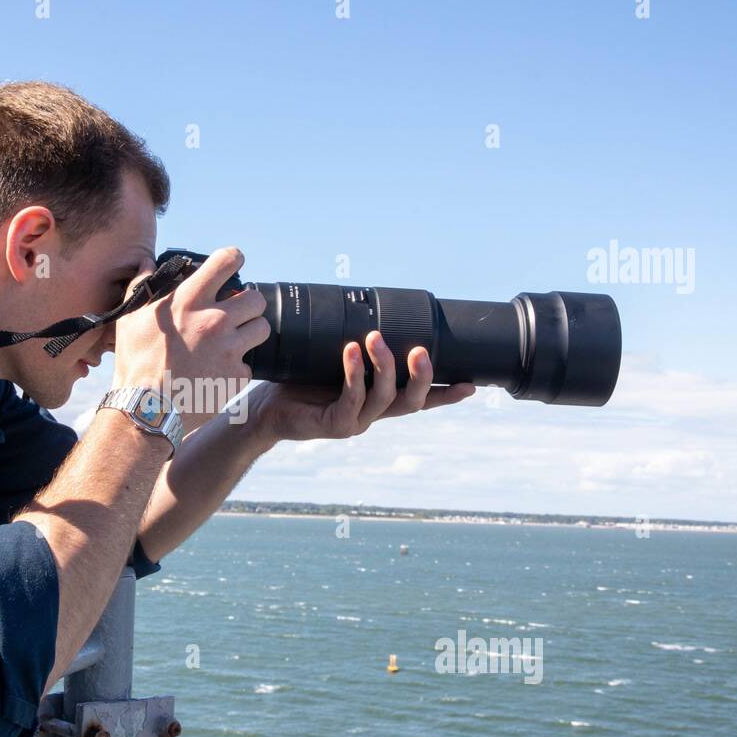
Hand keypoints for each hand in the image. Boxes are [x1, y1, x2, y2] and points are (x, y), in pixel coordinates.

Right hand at [112, 247, 268, 433]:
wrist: (146, 410)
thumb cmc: (136, 363)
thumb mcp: (130, 318)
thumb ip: (142, 286)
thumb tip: (147, 262)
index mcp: (190, 301)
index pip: (227, 261)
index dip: (234, 259)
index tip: (234, 264)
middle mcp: (215, 321)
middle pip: (256, 298)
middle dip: (248, 303)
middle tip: (236, 313)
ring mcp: (230, 349)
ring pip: (261, 328)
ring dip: (250, 332)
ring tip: (233, 341)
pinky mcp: (237, 376)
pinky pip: (249, 364)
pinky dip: (237, 368)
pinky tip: (219, 372)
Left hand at [246, 331, 474, 442]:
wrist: (265, 409)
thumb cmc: (299, 381)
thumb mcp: (331, 360)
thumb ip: (354, 346)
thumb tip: (368, 311)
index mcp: (378, 400)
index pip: (419, 399)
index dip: (444, 393)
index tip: (471, 384)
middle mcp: (372, 413)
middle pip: (411, 401)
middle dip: (421, 376)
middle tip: (422, 350)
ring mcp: (355, 422)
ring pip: (384, 397)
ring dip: (383, 366)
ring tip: (375, 338)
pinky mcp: (334, 425)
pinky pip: (351, 398)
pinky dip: (353, 373)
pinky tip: (350, 351)